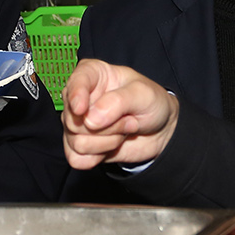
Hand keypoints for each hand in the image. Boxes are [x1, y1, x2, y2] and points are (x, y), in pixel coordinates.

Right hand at [61, 59, 179, 168]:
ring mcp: (77, 123)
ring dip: (108, 142)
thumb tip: (90, 120)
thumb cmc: (151, 103)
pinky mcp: (79, 146)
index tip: (81, 109)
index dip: (75, 96)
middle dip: (107, 127)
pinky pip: (77, 159)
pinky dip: (98, 157)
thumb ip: (117, 102)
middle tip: (129, 120)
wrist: (160, 130)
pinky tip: (111, 146)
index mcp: (92, 74)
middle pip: (74, 120)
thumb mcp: (143, 94)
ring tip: (124, 130)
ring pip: (77, 142)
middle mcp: (79, 98)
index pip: (75, 82)